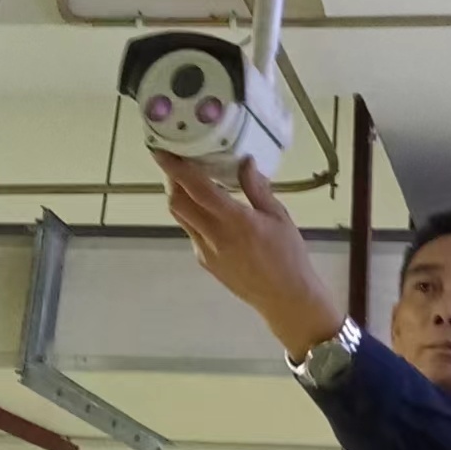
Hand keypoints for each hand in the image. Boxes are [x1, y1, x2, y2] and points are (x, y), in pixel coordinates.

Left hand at [154, 152, 342, 361]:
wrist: (285, 298)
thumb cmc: (289, 256)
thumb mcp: (279, 217)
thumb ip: (258, 189)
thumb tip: (245, 162)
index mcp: (236, 221)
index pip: (197, 188)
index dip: (175, 168)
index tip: (161, 151)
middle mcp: (215, 236)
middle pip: (178, 202)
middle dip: (172, 180)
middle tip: (178, 164)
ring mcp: (207, 251)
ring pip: (181, 218)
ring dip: (179, 198)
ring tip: (190, 184)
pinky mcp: (206, 263)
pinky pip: (191, 233)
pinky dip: (193, 217)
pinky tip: (208, 214)